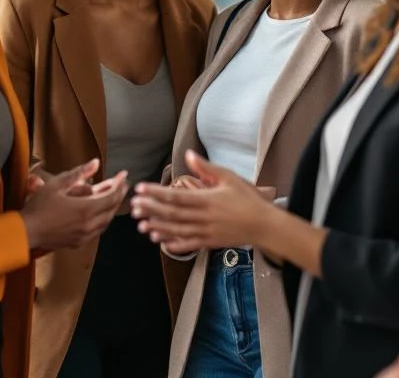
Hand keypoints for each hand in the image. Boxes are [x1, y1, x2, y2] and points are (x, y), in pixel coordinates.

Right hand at [21, 159, 127, 250]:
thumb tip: (96, 162)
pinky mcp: (79, 242)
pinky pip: (98, 230)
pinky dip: (103, 219)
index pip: (112, 196)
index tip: (124, 174)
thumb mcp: (57, 184)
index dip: (120, 184)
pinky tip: (99, 211)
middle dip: (119, 195)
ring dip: (112, 208)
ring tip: (112, 195)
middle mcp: (89, 224)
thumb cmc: (39, 206)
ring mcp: (85, 236)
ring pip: (107, 221)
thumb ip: (79, 173)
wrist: (26, 232)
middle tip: (121, 184)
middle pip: (112, 209)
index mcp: (86, 209)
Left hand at [131, 150, 275, 255]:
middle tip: (134, 206)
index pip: (176, 196)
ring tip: (141, 224)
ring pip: (177, 230)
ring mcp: (206, 232)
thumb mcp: (229, 177)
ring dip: (158, 227)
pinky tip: (159, 240)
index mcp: (207, 199)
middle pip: (172, 214)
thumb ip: (206, 167)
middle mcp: (204, 217)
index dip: (156, 193)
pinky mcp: (209, 242)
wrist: (265, 225)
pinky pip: (188, 244)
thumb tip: (188, 155)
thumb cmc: (248, 199)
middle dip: (151, 209)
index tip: (141, 189)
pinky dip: (173, 243)